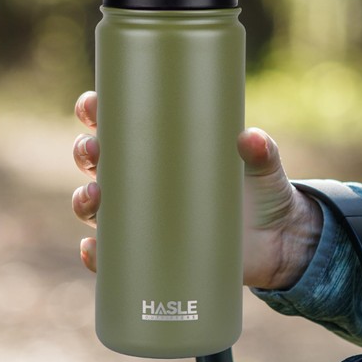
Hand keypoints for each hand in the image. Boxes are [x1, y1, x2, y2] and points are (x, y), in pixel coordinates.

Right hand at [72, 91, 322, 288]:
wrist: (276, 245)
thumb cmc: (263, 194)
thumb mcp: (265, 170)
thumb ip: (261, 152)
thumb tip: (250, 138)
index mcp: (166, 151)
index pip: (121, 125)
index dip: (97, 112)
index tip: (91, 104)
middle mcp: (147, 183)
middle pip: (99, 163)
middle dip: (86, 153)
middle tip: (94, 151)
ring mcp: (147, 220)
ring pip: (98, 208)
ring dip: (84, 200)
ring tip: (94, 198)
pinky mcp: (153, 255)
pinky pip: (113, 257)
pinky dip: (97, 255)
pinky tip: (93, 249)